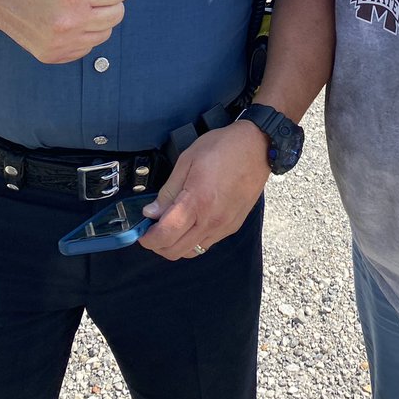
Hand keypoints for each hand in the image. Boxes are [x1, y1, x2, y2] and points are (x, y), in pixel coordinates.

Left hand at [138, 123, 270, 260]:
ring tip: (170, 226)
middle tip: (152, 229)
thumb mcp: (187, 160)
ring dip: (175, 245)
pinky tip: (190, 224)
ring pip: (192, 252)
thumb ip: (168, 191)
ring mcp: (224, 226)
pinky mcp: (233, 226)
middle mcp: (211, 220)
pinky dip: (192, 241)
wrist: (257, 146)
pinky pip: (207, 244)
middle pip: (176, 251)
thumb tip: (151, 212)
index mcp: (197, 202)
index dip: (148, 239)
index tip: (141, 232)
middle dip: (158, 245)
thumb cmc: (222, 148)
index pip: (165, 235)